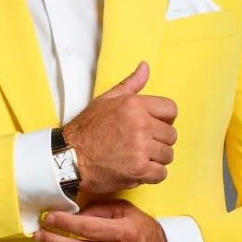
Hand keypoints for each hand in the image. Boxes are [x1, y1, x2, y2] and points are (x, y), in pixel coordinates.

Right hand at [62, 61, 177, 193]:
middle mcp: (140, 125)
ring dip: (156, 158)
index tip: (154, 125)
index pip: (171, 109)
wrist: (70, 157)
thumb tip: (145, 66)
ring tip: (138, 156)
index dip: (164, 119)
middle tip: (142, 144)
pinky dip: (152, 174)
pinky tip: (137, 169)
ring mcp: (141, 148)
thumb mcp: (107, 99)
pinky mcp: (139, 170)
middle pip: (171, 134)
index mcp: (134, 104)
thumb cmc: (87, 128)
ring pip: (168, 155)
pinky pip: (161, 174)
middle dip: (159, 140)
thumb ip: (131, 83)